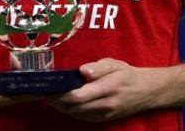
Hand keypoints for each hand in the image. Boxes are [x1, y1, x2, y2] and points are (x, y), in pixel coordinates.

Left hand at [47, 58, 164, 121]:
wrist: (144, 91)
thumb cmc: (126, 74)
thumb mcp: (114, 64)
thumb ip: (98, 67)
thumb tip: (82, 71)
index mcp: (107, 88)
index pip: (78, 96)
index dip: (60, 94)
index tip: (47, 87)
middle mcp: (104, 105)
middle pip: (73, 107)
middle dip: (55, 100)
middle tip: (41, 91)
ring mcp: (103, 115)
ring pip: (75, 114)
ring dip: (59, 106)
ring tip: (46, 95)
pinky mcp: (102, 119)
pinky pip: (81, 116)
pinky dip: (68, 110)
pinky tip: (60, 102)